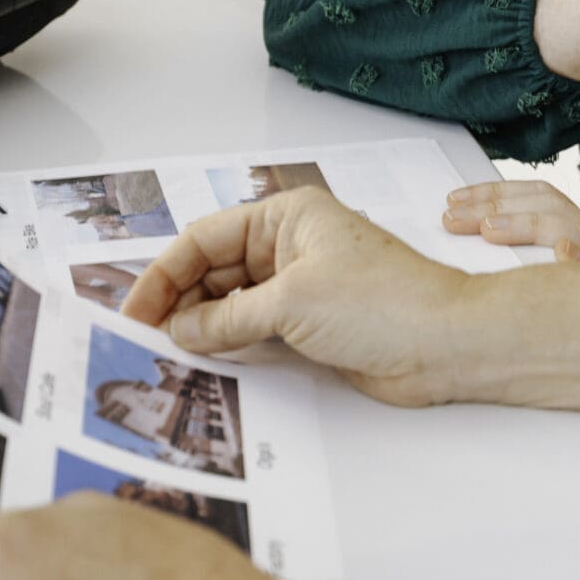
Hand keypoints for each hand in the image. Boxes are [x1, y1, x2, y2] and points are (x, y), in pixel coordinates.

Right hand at [119, 186, 476, 405]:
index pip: (205, 239)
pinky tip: (202, 362)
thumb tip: (179, 331)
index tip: (133, 310)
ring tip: (163, 354)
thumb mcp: (292, 303)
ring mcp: (300, 288)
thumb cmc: (385, 302)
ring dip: (200, 328)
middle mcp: (290, 246)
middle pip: (213, 272)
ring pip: (231, 305)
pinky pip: (254, 332)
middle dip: (178, 303)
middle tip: (142, 339)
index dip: (164, 275)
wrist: (446, 344)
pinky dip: (228, 346)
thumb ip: (228, 318)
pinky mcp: (311, 326)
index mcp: (287, 217)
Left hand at [442, 179, 579, 259]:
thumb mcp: (546, 264)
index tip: (453, 201)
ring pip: (567, 228)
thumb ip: (521, 243)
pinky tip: (562, 255)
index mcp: (573, 224)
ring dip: (525, 224)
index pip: (533, 194)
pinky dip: (578, 260)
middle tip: (454, 220)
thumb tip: (469, 231)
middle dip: (493, 208)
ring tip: (490, 230)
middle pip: (545, 206)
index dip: (492, 193)